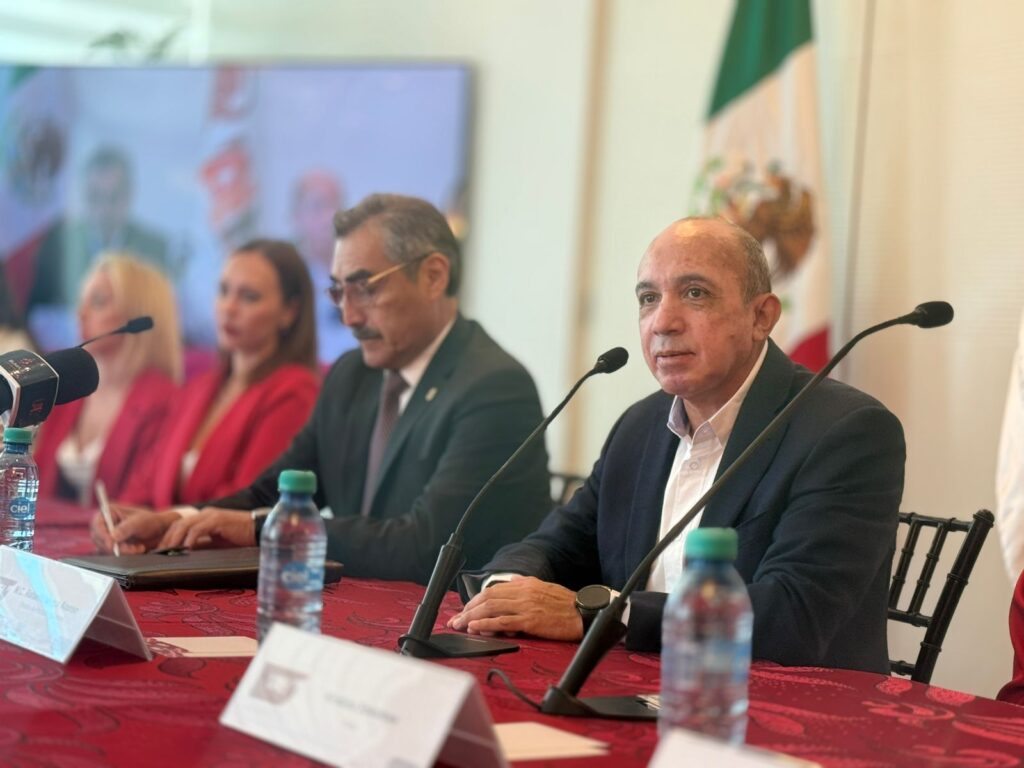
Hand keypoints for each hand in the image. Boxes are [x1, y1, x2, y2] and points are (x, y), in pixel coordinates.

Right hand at [90, 504, 176, 554]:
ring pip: (106, 548)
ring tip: (139, 548)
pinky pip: (112, 554)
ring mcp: (108, 536)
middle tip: (131, 548)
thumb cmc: (150, 521)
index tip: (111, 544)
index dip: (102, 535)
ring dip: (123, 551)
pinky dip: (125, 554)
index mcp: (109, 512)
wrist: (159, 531)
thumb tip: (112, 537)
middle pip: (99, 539)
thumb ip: (125, 529)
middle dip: (115, 546)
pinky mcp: (113, 546)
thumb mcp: (139, 522)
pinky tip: (137, 549)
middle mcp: (105, 524)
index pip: (97, 524)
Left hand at [158, 507, 255, 549]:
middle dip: (166, 539)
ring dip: (174, 540)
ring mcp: (211, 516)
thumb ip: (202, 544)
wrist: (259, 530)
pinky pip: (198, 529)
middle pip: (177, 524)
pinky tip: (186, 549)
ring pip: (184, 525)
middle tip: (159, 554)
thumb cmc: (240, 537)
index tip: (160, 551)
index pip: (178, 525)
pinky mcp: (218, 520)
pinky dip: (190, 539)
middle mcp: (204, 514)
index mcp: (203, 518)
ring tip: (169, 552)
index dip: (167, 538)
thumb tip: (185, 554)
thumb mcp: (216, 541)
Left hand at [446, 575, 583, 641]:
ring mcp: (525, 606)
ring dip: (472, 617)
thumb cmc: (565, 602)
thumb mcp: (544, 586)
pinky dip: (486, 624)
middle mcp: (522, 592)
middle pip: (487, 598)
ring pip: (491, 608)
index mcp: (524, 584)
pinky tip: (475, 628)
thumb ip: (525, 582)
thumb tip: (511, 578)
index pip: (492, 590)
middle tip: (455, 620)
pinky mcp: (530, 621)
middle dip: (468, 609)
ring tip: (459, 625)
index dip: (475, 600)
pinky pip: (503, 622)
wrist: (583, 613)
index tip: (465, 610)